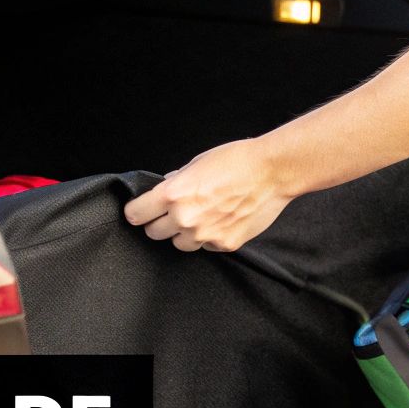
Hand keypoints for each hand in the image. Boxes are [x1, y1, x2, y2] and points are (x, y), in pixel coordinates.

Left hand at [123, 139, 292, 252]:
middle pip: (154, 233)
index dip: (137, 211)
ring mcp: (205, 235)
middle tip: (172, 212)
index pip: (136, 214)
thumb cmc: (237, 161)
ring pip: (178, 244)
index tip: (140, 211)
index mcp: (173, 194)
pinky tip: (221, 219)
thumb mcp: (197, 163)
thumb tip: (165, 187)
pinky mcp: (223, 244)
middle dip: (159, 222)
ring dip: (183, 233)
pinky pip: (205, 246)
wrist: (272, 172)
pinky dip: (208, 236)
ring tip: (201, 216)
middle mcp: (185, 218)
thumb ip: (177, 181)